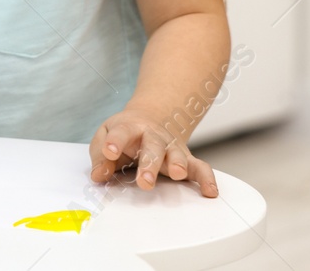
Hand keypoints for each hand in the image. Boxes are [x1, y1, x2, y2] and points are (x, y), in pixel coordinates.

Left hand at [88, 110, 218, 196]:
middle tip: (144, 181)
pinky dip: (207, 179)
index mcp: (130, 127)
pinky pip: (200, 168)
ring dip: (177, 164)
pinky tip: (210, 192)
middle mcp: (153, 136)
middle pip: (152, 146)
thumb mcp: (105, 136)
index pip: (121, 132)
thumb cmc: (125, 133)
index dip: (114, 142)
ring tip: (177, 174)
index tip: (109, 151)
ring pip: (177, 154)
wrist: (150, 118)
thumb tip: (98, 176)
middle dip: (149, 164)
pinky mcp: (186, 160)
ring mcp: (171, 147)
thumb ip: (100, 156)